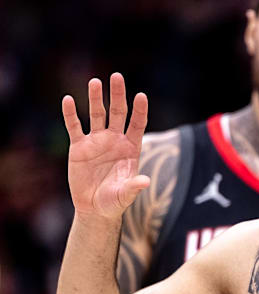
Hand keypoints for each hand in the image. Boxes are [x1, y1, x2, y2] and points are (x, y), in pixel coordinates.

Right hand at [64, 73, 149, 218]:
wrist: (94, 208)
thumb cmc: (115, 201)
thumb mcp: (125, 195)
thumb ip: (133, 187)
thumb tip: (145, 181)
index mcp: (131, 148)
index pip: (137, 124)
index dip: (140, 110)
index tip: (141, 96)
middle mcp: (115, 140)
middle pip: (117, 112)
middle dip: (118, 95)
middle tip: (117, 76)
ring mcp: (96, 142)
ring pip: (96, 114)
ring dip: (95, 98)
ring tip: (95, 82)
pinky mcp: (78, 147)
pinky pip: (74, 127)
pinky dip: (70, 114)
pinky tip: (68, 100)